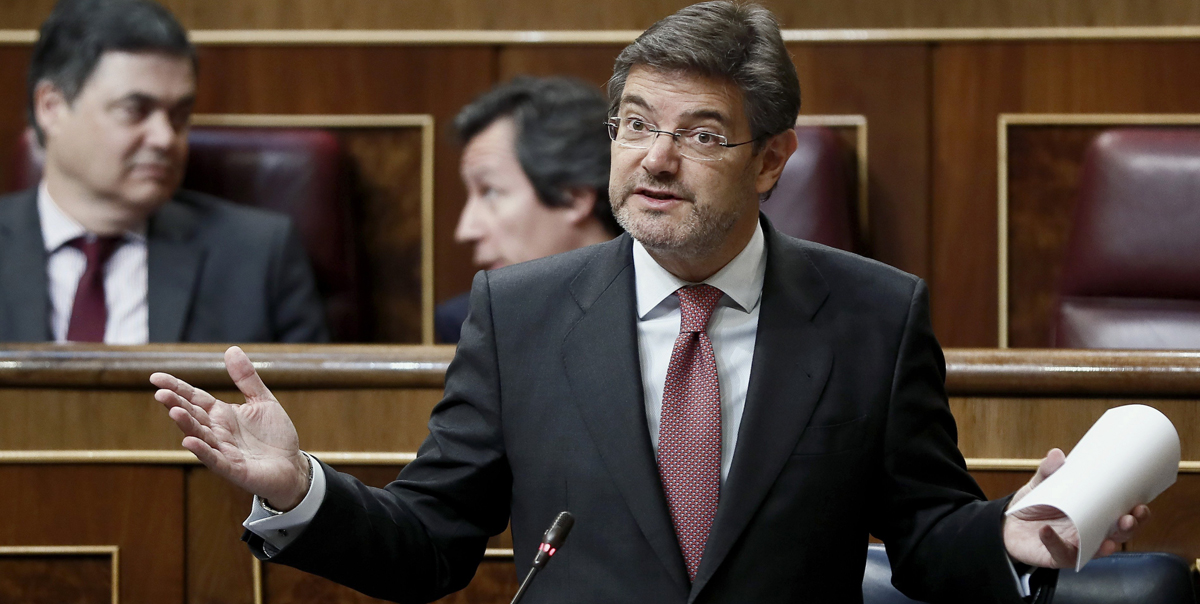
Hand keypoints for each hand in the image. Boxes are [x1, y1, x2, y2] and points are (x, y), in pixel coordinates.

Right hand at [151, 346, 310, 509]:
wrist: (291, 466)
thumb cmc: (275, 435)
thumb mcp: (263, 400)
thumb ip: (247, 378)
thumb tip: (232, 349)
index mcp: (222, 414)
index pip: (194, 398)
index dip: (177, 387)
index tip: (155, 377)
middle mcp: (217, 431)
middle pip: (193, 415)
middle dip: (176, 405)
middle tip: (160, 393)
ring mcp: (223, 450)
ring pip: (200, 436)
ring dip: (186, 425)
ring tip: (173, 411)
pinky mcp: (233, 468)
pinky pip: (215, 459)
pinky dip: (202, 451)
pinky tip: (189, 442)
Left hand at [1003, 448, 1150, 567]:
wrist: (1008, 525)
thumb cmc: (1032, 505)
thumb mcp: (1040, 484)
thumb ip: (1048, 471)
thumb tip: (1056, 454)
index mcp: (1092, 512)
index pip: (1121, 513)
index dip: (1135, 512)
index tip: (1141, 504)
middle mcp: (1088, 530)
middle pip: (1118, 533)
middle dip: (1128, 528)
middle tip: (1130, 518)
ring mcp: (1075, 545)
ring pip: (1098, 549)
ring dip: (1107, 543)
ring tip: (1109, 538)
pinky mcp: (1057, 556)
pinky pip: (1059, 552)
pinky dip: (1054, 542)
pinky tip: (1046, 531)